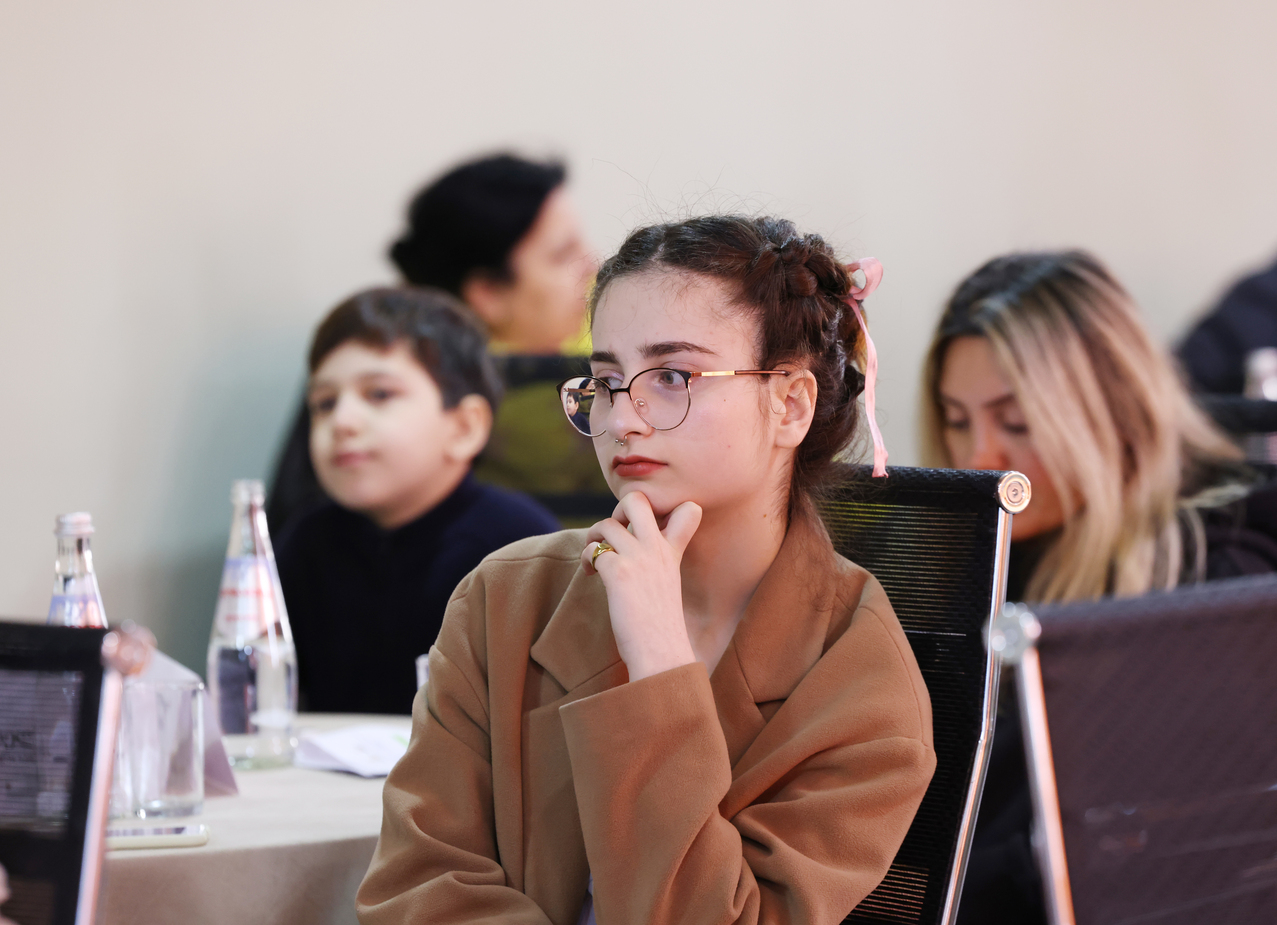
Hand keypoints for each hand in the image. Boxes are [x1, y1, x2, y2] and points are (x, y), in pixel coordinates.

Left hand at [580, 492, 701, 681]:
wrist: (661, 653)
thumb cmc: (661, 626)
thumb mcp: (667, 587)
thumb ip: (657, 566)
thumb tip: (630, 556)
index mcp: (672, 552)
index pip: (688, 509)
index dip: (663, 507)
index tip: (646, 525)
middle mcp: (657, 550)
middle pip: (637, 500)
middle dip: (618, 509)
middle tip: (613, 532)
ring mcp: (638, 559)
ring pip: (607, 524)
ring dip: (594, 537)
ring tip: (594, 558)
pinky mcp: (618, 573)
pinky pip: (594, 550)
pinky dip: (586, 559)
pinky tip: (590, 574)